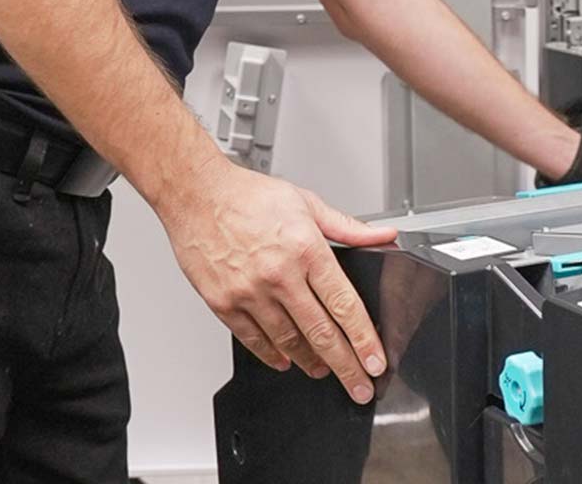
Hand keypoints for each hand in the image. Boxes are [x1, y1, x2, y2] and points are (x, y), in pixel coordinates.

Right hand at [153, 157, 396, 403]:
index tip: (375, 360)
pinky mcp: (223, 302)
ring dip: (310, 362)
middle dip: (345, 366)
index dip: (363, 339)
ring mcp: (249, 292)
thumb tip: (384, 236)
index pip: (344, 304)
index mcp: (306, 249)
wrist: (197, 195)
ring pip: (288, 341)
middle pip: (321, 332)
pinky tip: (285, 360)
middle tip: (359, 386)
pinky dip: (271, 354)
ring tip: (325, 371)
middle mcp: (279, 274)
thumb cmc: (249, 196)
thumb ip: (348, 227)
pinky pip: (252, 339)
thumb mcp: (307, 203)